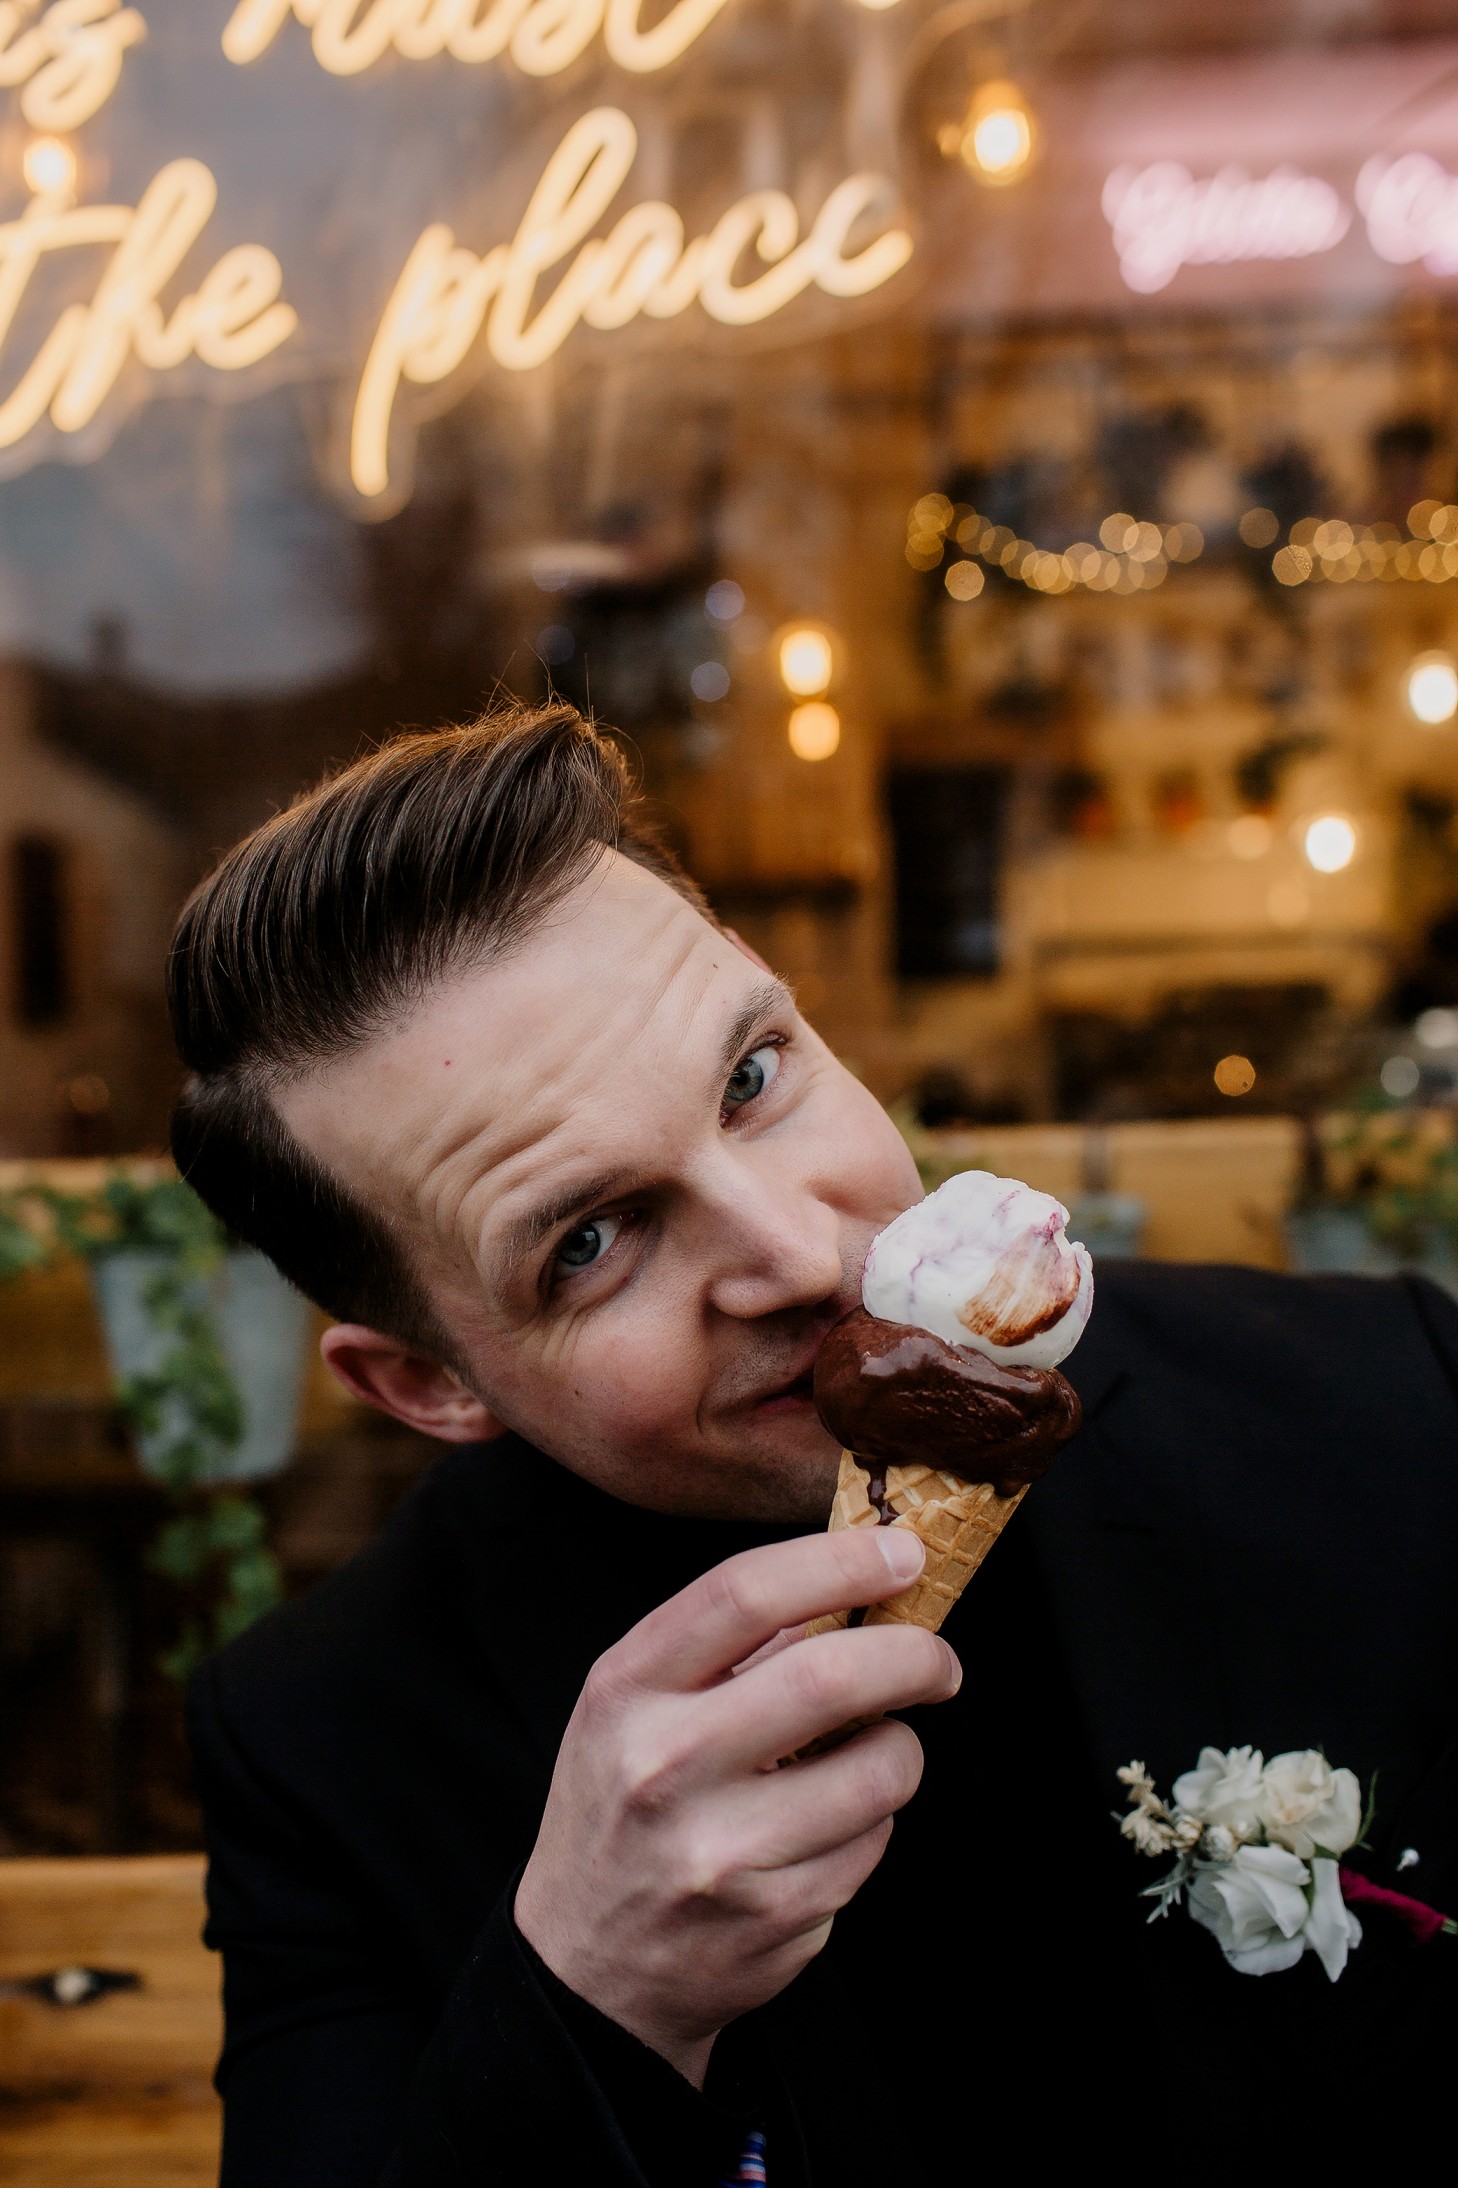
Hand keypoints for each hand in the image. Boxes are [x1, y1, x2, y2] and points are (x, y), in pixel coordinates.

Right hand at [514, 1528, 959, 2083]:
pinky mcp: (772, 1919)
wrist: (586, 1967)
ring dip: (899, 1749)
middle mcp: (665, 1766)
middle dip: (914, 1655)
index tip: (902, 1554)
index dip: (840, 1561)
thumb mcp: (636, 1705)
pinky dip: (873, 1823)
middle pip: (829, 1676)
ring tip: (870, 1753)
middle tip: (936, 1659)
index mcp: (627, 1690)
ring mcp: (720, 1851)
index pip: (743, 1594)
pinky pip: (873, 1844)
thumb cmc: (624, 1807)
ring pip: (878, 1769)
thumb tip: (856, 1584)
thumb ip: (729, 1643)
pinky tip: (827, 1828)